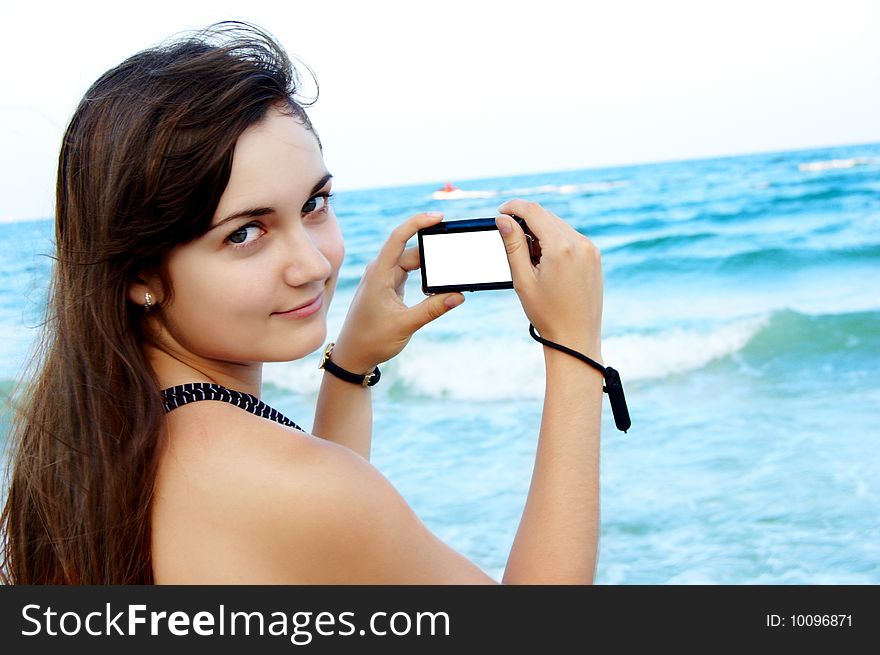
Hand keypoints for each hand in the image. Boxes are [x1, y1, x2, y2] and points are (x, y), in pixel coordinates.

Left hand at [331, 212, 464, 373]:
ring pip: (412, 263)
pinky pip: (410, 273)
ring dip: (431, 264)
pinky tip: (440, 280)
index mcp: (378, 274)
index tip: (439, 217)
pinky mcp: (390, 287)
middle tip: (456, 249)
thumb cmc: (371, 340)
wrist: (353, 355)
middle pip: (411, 250)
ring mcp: (385, 278)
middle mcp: (380, 271)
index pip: (398, 238)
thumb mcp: (405, 325)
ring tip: (452, 267)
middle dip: (433, 249)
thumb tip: (458, 296)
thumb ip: (433, 309)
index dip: (418, 223)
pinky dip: (426, 275)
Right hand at [494, 200, 602, 359]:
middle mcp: (580, 243)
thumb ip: (512, 244)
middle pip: (547, 216)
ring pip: (559, 226)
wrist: (575, 338)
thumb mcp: (523, 278)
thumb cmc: (547, 313)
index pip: (534, 212)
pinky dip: (554, 241)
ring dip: (540, 232)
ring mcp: (590, 249)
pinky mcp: (594, 256)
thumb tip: (503, 219)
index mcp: (561, 247)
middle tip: (512, 243)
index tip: (500, 211)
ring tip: (531, 261)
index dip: (514, 206)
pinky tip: (546, 263)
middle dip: (526, 221)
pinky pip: (570, 237)